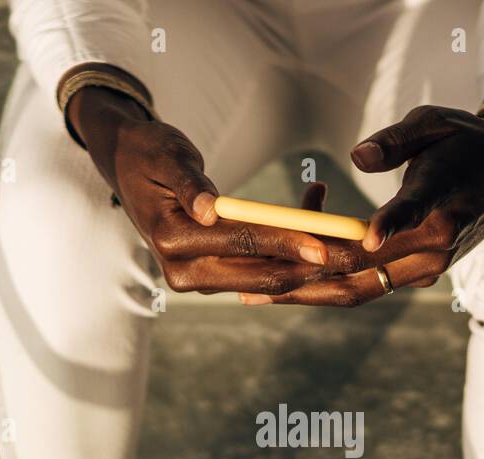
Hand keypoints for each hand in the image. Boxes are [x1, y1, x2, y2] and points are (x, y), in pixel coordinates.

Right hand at [68, 85, 341, 295]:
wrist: (129, 166)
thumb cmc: (150, 153)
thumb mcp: (168, 157)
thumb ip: (190, 185)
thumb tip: (209, 210)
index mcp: (170, 241)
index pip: (239, 245)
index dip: (284, 244)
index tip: (324, 243)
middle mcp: (183, 272)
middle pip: (260, 277)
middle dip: (309, 266)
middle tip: (353, 254)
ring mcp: (200, 279)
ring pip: (266, 280)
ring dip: (308, 264)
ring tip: (349, 241)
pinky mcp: (214, 275)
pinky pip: (260, 271)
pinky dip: (290, 253)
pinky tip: (320, 223)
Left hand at [245, 101, 483, 306]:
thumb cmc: (465, 142)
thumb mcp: (434, 123)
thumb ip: (396, 140)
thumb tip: (358, 157)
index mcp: (443, 202)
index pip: (411, 217)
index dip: (386, 227)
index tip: (362, 238)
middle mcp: (435, 247)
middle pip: (365, 270)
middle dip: (304, 275)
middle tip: (253, 279)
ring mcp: (425, 270)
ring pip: (357, 290)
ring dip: (303, 291)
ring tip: (250, 292)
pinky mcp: (413, 277)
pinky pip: (362, 285)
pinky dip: (321, 283)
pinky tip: (280, 278)